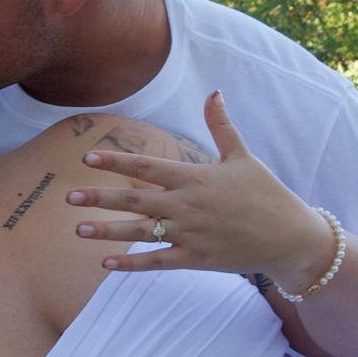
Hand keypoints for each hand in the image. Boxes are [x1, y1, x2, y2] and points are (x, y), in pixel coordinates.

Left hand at [67, 91, 334, 287]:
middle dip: (100, 197)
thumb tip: (214, 92)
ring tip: (78, 228)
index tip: (88, 158)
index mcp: (195, 178)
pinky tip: (106, 263)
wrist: (289, 236)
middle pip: (134, 200)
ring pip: (140, 232)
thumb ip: (221, 125)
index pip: (147, 167)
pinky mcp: (196, 259)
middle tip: (68, 197)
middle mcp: (186, 206)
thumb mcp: (242, 156)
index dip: (116, 162)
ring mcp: (190, 234)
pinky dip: (131, 264)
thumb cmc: (265, 193)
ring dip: (107, 231)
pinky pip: (157, 262)